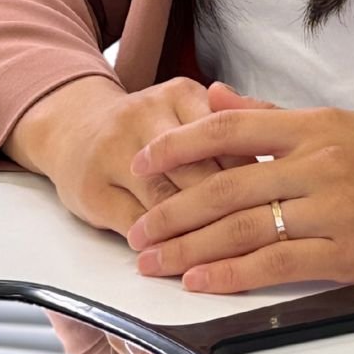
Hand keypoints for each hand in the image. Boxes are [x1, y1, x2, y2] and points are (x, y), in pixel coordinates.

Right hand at [40, 77, 280, 242]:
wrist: (74, 126)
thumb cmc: (148, 126)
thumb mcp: (190, 110)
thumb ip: (238, 123)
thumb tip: (280, 154)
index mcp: (180, 94)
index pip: (227, 138)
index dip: (253, 176)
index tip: (276, 202)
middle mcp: (145, 116)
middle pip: (198, 172)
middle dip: (230, 210)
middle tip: (260, 240)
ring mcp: (114, 152)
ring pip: (166, 200)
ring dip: (196, 234)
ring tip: (225, 258)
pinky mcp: (93, 189)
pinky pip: (135, 223)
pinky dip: (161, 244)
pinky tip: (180, 258)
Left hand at [122, 104, 353, 291]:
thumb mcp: (342, 122)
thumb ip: (274, 116)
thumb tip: (216, 97)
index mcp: (316, 126)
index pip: (230, 130)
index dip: (179, 145)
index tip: (141, 161)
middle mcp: (320, 164)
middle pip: (226, 186)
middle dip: (172, 210)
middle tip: (134, 230)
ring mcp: (335, 209)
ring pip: (243, 229)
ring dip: (189, 248)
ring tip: (151, 261)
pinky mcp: (349, 253)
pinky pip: (277, 264)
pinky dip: (232, 274)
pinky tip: (200, 281)